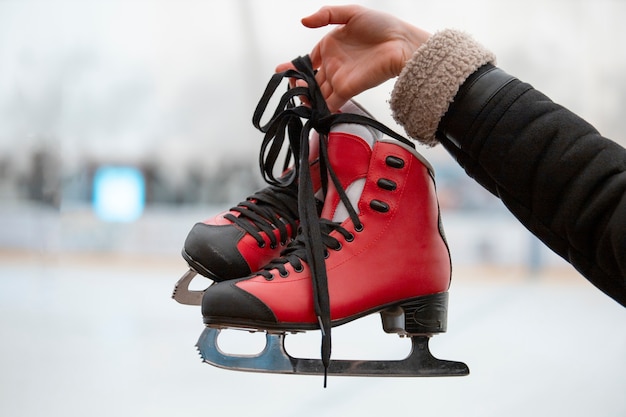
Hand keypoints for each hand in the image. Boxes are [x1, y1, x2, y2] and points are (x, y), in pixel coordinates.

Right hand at [277, 5, 430, 111]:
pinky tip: (309, 110)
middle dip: (296, 84)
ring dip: (304, 97)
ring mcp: (339, 79)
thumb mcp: (351, 12)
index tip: (282, 70)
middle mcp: (333, 65)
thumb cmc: (382, 26)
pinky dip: (319, 108)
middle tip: (289, 86)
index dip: (295, 66)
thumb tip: (303, 21)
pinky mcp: (347, 90)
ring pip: (316, 92)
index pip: (308, 60)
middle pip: (310, 79)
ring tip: (295, 97)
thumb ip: (326, 14)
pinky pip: (330, 102)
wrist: (402, 44)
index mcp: (331, 46)